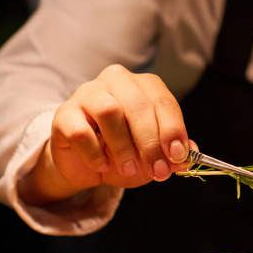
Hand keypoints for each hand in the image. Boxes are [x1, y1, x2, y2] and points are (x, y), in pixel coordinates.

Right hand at [19, 64, 194, 203]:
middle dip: (151, 143)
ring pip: (110, 112)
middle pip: (138, 106)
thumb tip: (188, 156)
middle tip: (157, 171)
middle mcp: (117, 81)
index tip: (177, 156)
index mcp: (144, 85)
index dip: (173, 130)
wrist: (85, 164)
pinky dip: (95, 153)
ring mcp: (88, 93)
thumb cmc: (123, 152)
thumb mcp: (153, 155)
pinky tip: (103, 165)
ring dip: (123, 147)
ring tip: (129, 169)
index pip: (164, 101)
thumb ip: (172, 152)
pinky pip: (81, 131)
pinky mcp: (64, 113)